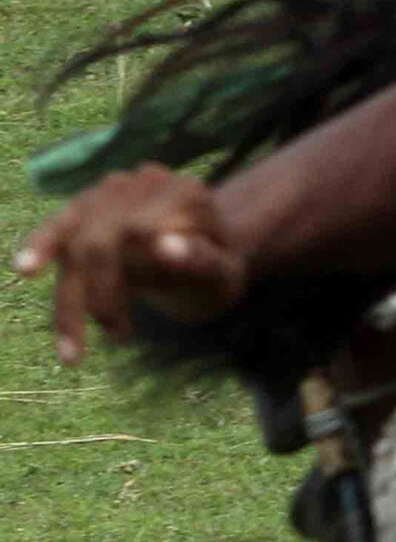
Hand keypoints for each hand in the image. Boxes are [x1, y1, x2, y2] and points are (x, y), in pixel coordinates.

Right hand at [13, 165, 247, 364]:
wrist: (208, 253)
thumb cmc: (218, 269)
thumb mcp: (224, 272)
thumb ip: (201, 259)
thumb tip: (164, 244)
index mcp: (186, 194)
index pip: (138, 234)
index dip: (120, 283)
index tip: (121, 332)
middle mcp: (145, 184)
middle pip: (97, 240)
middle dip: (97, 298)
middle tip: (117, 340)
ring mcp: (110, 193)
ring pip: (72, 243)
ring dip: (67, 303)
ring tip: (72, 357)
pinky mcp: (85, 209)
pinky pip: (56, 232)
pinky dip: (40, 251)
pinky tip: (25, 267)